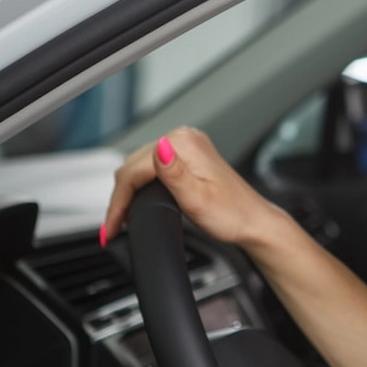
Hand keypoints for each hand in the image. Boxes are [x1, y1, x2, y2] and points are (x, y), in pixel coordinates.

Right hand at [101, 127, 285, 247]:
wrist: (254, 223)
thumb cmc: (233, 215)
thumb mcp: (198, 199)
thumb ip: (174, 174)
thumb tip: (158, 150)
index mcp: (184, 143)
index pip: (134, 169)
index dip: (119, 201)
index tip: (111, 225)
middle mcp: (185, 138)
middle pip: (133, 166)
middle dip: (120, 198)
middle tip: (112, 227)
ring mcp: (187, 146)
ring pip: (140, 167)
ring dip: (129, 193)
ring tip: (121, 220)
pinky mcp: (189, 157)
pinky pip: (154, 168)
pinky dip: (143, 187)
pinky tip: (138, 204)